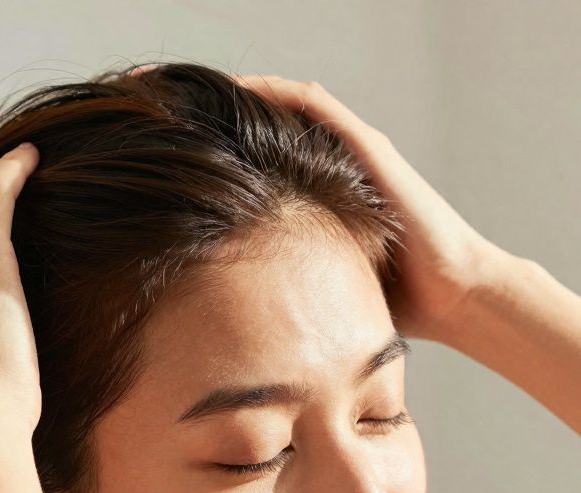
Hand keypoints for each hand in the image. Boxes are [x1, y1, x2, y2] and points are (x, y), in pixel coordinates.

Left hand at [132, 65, 512, 342]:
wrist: (450, 298)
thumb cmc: (382, 304)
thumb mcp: (301, 294)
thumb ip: (260, 291)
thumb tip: (197, 323)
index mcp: (296, 198)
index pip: (229, 159)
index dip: (182, 148)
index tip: (130, 146)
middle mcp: (316, 166)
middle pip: (240, 124)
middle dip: (186, 108)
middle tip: (130, 99)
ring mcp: (342, 151)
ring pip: (271, 105)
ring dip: (220, 90)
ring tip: (164, 82)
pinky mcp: (366, 148)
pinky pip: (312, 107)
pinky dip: (272, 95)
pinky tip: (234, 88)